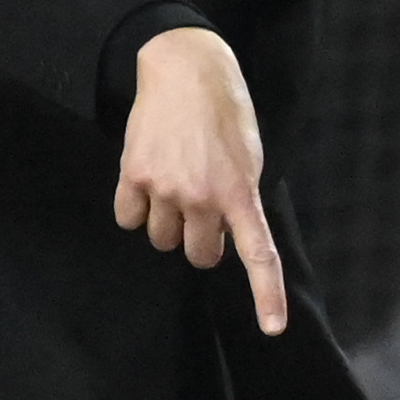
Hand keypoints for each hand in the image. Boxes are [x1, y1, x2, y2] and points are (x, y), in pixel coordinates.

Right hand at [117, 25, 285, 333]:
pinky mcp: (132, 175)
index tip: (272, 329)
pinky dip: (135, 210)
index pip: (258, 254)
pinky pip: (127, 218)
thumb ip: (239, 200)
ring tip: (175, 187)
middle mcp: (202, 197)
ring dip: (168, 224)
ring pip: (162, 239)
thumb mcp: (249, 157)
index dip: (266, 295)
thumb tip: (226, 234)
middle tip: (202, 214)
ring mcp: (165, 188)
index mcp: (240, 193)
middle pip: (198, 255)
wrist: (184, 69)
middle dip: (201, 243)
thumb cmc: (224, 113)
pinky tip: (146, 184)